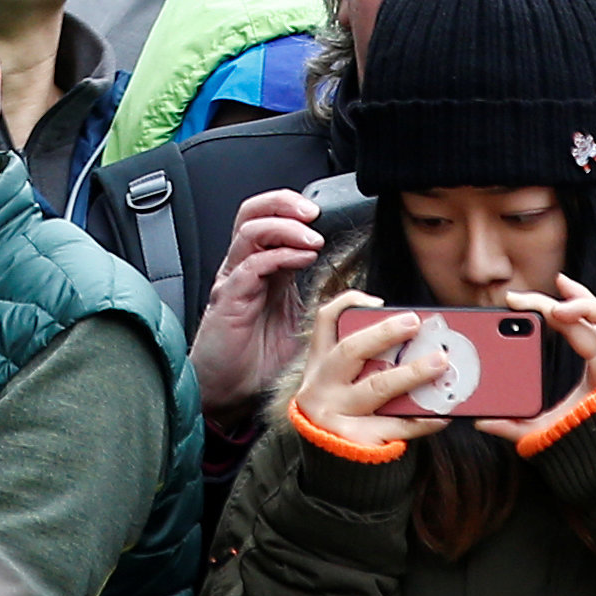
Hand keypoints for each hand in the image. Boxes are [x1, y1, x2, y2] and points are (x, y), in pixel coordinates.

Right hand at [190, 189, 324, 421]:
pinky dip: (277, 256)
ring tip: (311, 238)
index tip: (323, 213)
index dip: (293, 208)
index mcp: (264, 270)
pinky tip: (299, 259)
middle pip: (253, 213)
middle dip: (283, 203)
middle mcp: (245, 269)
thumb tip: (367, 300)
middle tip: (312, 211)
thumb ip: (323, 304)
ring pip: (249, 231)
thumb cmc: (258, 362)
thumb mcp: (301, 325)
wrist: (228, 391)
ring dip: (285, 227)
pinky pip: (249, 267)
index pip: (270, 219)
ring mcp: (234, 281)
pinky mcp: (228, 300)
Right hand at [290, 294, 452, 449]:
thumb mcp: (336, 381)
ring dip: (412, 373)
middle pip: (351, 350)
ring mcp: (336, 412)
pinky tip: (443, 412)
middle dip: (385, 333)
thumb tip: (413, 342)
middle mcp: (322, 384)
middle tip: (415, 322)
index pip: (324, 320)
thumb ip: (361, 360)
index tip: (379, 301)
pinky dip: (422, 419)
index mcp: (319, 362)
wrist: (325, 461)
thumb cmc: (342, 410)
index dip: (348, 303)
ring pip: (377, 387)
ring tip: (441, 362)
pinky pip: (396, 426)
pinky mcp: (355, 439)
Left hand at [478, 276, 595, 444]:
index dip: (547, 306)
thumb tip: (479, 421)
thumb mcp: (540, 430)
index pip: (570, 325)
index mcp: (591, 365)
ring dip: (585, 305)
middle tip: (527, 295)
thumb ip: (511, 425)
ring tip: (560, 304)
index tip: (515, 300)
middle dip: (561, 299)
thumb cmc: (582, 448)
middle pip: (588, 316)